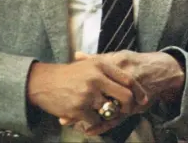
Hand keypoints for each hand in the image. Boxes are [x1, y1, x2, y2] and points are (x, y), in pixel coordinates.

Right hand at [27, 57, 146, 130]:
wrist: (44, 82)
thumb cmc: (70, 74)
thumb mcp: (90, 64)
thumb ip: (109, 69)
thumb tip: (131, 80)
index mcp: (102, 65)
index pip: (128, 79)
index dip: (138, 91)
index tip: (143, 99)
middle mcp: (97, 78)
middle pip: (124, 96)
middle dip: (129, 106)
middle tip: (127, 110)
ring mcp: (88, 94)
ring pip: (110, 110)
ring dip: (109, 115)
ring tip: (103, 113)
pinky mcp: (78, 108)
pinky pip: (95, 121)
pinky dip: (94, 123)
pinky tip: (88, 118)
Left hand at [60, 50, 184, 135]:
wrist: (162, 71)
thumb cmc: (136, 63)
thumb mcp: (118, 56)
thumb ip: (98, 58)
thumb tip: (77, 54)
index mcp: (117, 63)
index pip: (93, 76)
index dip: (77, 85)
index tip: (62, 93)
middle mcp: (123, 77)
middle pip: (98, 94)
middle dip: (80, 106)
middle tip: (64, 116)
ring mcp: (129, 92)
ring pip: (107, 108)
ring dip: (90, 118)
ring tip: (73, 124)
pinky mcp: (135, 104)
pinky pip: (117, 117)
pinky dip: (103, 125)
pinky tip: (91, 130)